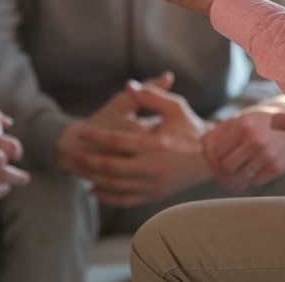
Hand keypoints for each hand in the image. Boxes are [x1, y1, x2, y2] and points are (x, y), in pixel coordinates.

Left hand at [56, 76, 211, 206]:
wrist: (212, 158)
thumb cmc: (192, 128)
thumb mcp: (175, 107)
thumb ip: (151, 94)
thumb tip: (130, 84)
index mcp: (155, 145)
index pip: (116, 141)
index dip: (95, 135)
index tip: (79, 131)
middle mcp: (152, 167)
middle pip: (111, 166)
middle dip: (88, 160)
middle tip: (72, 153)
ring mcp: (153, 185)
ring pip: (115, 184)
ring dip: (94, 177)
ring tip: (78, 168)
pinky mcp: (155, 195)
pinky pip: (125, 200)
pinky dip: (107, 196)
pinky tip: (93, 190)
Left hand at [202, 104, 284, 191]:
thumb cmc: (268, 122)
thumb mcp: (247, 117)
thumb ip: (224, 129)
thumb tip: (202, 143)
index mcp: (244, 125)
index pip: (216, 151)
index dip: (214, 158)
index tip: (217, 160)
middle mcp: (254, 139)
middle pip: (225, 166)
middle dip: (224, 170)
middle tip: (227, 170)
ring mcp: (267, 154)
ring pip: (239, 177)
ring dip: (237, 178)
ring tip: (238, 173)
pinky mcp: (277, 167)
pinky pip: (254, 182)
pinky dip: (252, 179)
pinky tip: (255, 170)